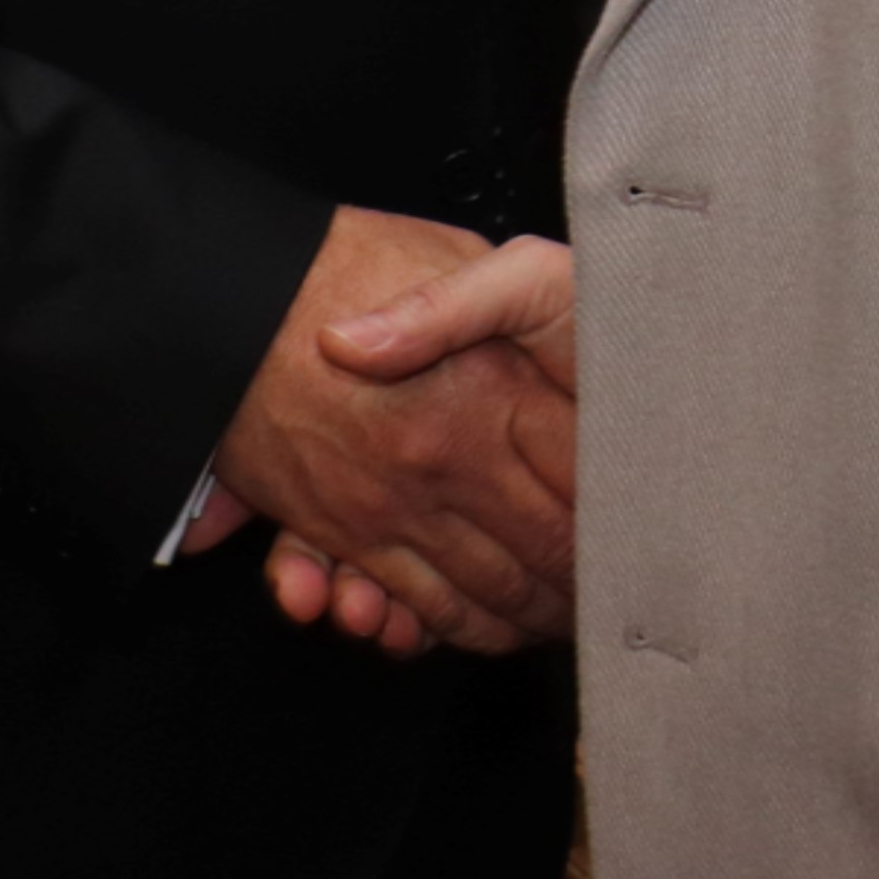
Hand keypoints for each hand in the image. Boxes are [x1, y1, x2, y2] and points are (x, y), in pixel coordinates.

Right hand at [207, 209, 574, 658]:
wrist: (235, 293)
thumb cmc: (355, 260)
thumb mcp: (460, 249)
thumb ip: (489, 300)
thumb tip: (533, 366)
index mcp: (493, 397)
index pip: (581, 482)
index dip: (617, 514)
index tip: (643, 528)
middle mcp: (446, 462)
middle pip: (542, 553)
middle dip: (582, 587)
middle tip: (611, 597)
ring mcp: (391, 504)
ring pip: (476, 594)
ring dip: (519, 621)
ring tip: (553, 624)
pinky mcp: (342, 527)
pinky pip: (401, 601)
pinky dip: (431, 629)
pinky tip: (464, 626)